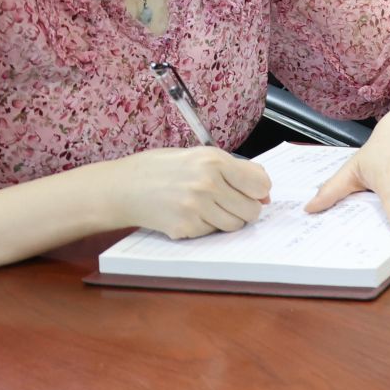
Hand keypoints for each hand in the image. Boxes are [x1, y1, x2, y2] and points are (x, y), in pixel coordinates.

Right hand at [110, 146, 271, 239]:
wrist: (124, 187)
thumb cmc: (164, 168)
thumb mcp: (201, 156)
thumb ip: (237, 170)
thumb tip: (266, 194)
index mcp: (215, 161)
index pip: (261, 184)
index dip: (258, 191)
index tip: (250, 191)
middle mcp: (207, 184)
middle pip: (252, 210)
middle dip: (245, 208)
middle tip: (227, 202)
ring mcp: (195, 208)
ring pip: (235, 225)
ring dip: (226, 220)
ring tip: (207, 207)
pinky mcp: (184, 227)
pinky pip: (212, 233)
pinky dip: (205, 227)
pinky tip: (189, 214)